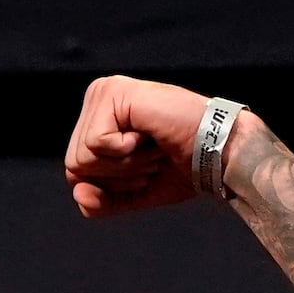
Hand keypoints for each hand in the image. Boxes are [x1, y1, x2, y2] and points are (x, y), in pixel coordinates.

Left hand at [63, 75, 218, 217]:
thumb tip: (78, 193)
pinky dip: (126, 154)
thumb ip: (101, 200)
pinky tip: (150, 136)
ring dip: (125, 165)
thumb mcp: (134, 192)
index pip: (74, 171)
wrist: (220, 155)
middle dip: (116, 176)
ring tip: (153, 146)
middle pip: (74, 165)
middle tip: (152, 156)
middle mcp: (97, 98)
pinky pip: (95, 145)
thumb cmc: (183, 167)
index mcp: (97, 117)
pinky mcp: (115, 93)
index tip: (146, 167)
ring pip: (82, 157)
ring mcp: (104, 92)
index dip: (110, 184)